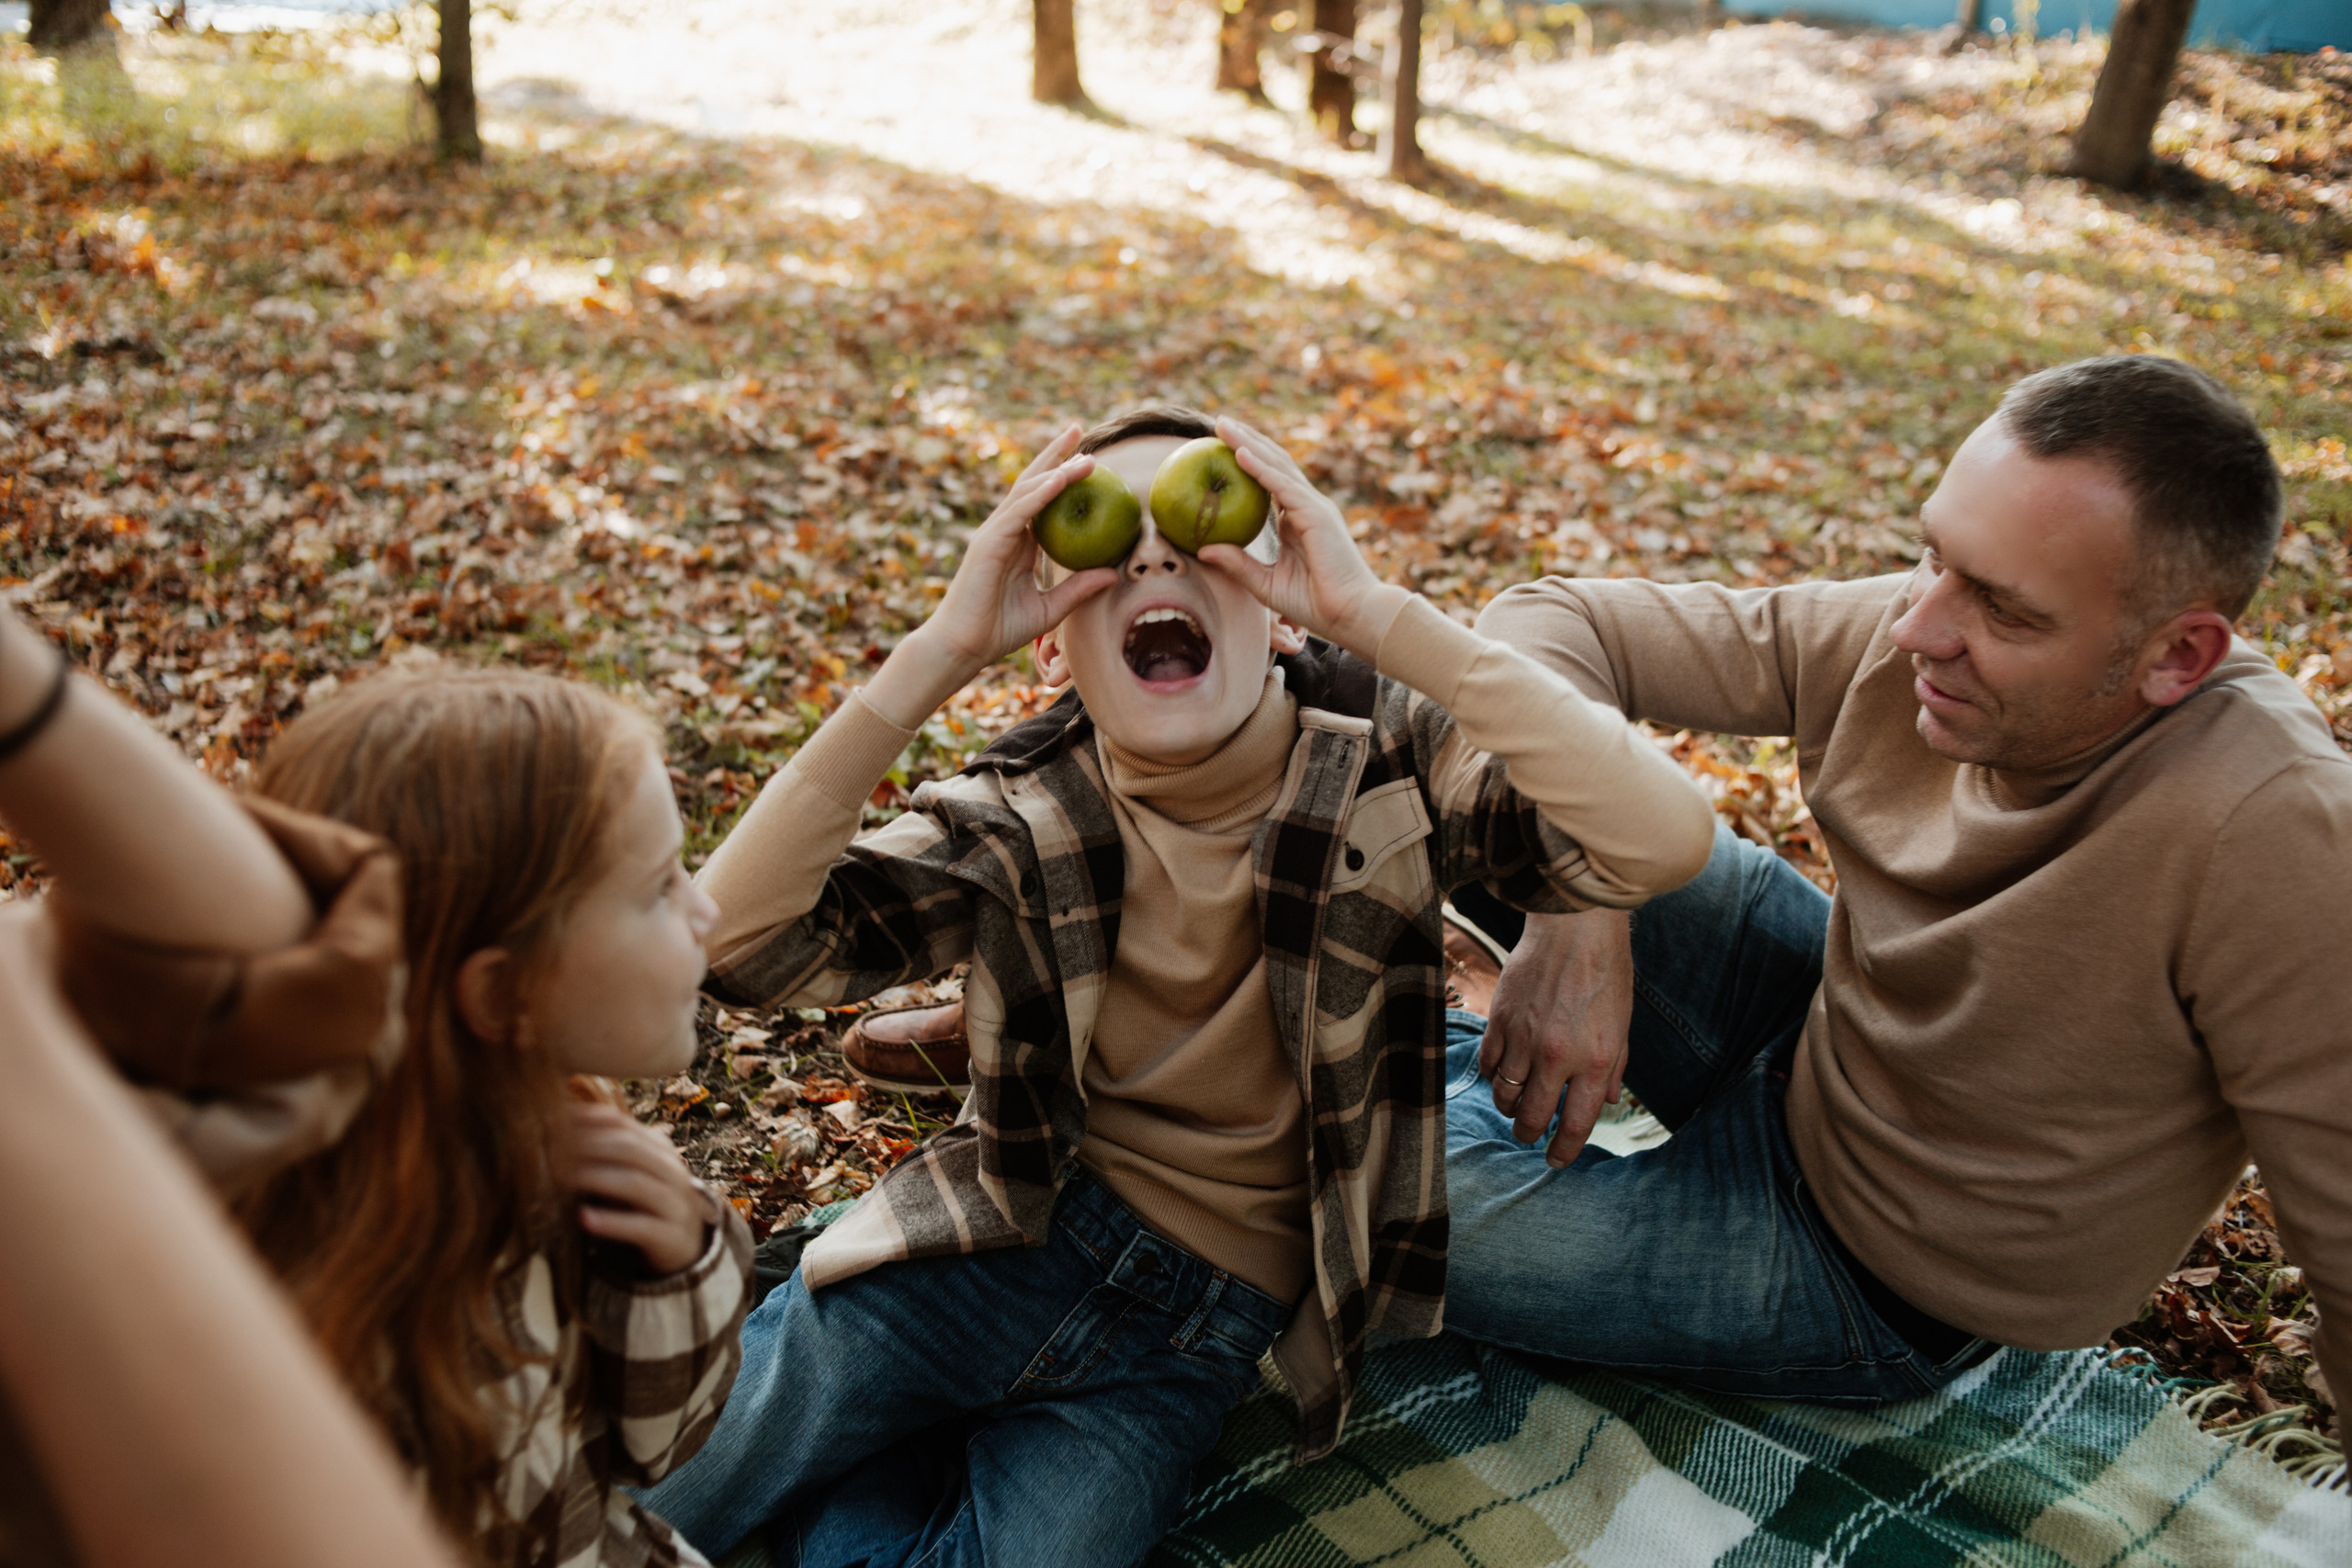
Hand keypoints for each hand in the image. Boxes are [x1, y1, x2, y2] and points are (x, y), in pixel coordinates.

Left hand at [569, 1104, 712, 1275]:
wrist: (684, 1247)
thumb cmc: (644, 1206)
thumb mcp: (629, 1175)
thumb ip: (605, 1155)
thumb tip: (557, 1128)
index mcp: (660, 1151)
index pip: (624, 1126)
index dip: (589, 1121)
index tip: (555, 1123)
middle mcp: (672, 1172)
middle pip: (631, 1150)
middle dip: (589, 1147)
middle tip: (552, 1152)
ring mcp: (676, 1204)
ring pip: (636, 1184)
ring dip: (597, 1178)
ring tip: (565, 1181)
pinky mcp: (672, 1237)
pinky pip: (642, 1226)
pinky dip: (612, 1222)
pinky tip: (584, 1218)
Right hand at [923, 423, 1121, 673]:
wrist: (963, 648)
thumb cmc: (999, 630)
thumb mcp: (1051, 608)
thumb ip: (1079, 588)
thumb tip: (1114, 574)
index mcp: (1018, 543)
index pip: (1043, 499)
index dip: (1062, 474)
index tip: (1089, 455)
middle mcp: (1005, 531)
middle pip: (1032, 482)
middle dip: (1055, 453)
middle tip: (1080, 427)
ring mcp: (994, 534)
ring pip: (1027, 491)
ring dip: (1055, 468)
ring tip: (1084, 452)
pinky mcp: (988, 543)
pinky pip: (1018, 512)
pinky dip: (1040, 494)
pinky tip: (1061, 479)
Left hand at [1196, 416, 1403, 659]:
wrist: (1352, 615)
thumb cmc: (1315, 605)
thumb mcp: (1265, 584)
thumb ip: (1237, 564)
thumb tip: (1204, 550)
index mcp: (1298, 520)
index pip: (1269, 481)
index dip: (1247, 461)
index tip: (1220, 446)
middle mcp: (1307, 506)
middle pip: (1273, 463)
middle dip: (1246, 439)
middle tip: (1218, 421)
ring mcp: (1314, 507)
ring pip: (1277, 465)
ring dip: (1248, 443)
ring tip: (1222, 424)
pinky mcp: (1316, 514)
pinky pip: (1282, 486)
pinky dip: (1260, 468)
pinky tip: (1238, 453)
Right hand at [1480, 908, 1632, 1166]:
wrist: (1575, 929)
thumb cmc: (1606, 975)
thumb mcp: (1623, 1027)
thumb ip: (1613, 1069)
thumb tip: (1602, 1102)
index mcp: (1596, 1062)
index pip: (1576, 1125)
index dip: (1564, 1151)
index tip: (1556, 1160)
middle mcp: (1558, 1057)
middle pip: (1533, 1118)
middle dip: (1530, 1134)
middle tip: (1530, 1134)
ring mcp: (1525, 1039)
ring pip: (1505, 1095)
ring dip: (1510, 1107)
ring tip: (1516, 1104)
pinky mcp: (1501, 1021)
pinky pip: (1489, 1065)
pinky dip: (1495, 1075)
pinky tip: (1503, 1072)